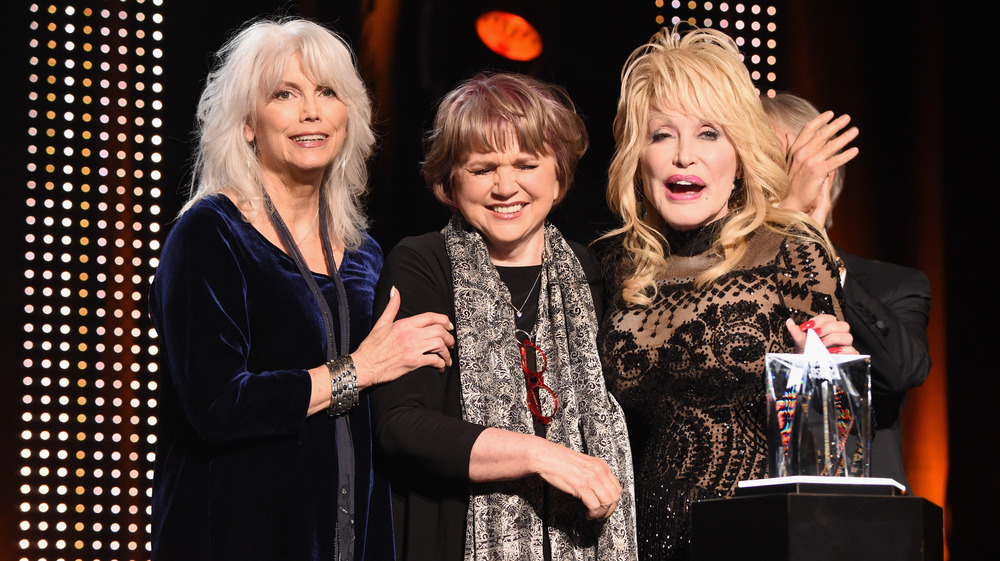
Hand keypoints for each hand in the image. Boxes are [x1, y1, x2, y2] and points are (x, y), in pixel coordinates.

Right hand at [352, 286, 454, 387]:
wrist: (364, 366)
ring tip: (447, 357)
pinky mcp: (413, 363)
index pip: (431, 317)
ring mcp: (412, 349)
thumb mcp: (381, 323)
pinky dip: (440, 363)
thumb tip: (395, 290)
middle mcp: (410, 334)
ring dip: (446, 352)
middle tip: (450, 343)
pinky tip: (440, 366)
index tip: (449, 326)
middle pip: (439, 331)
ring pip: (439, 345)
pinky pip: (433, 360)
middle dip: (449, 337)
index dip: (444, 320)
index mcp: (404, 323)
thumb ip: (391, 306)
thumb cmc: (371, 346)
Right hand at [530, 439, 621, 519]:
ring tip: (595, 517)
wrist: (547, 457)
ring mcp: (591, 479)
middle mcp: (599, 471)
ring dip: (602, 514)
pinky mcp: (581, 486)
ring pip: (607, 502)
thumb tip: (599, 488)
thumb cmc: (560, 460)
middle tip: (602, 515)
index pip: (617, 487)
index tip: (608, 507)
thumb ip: (594, 473)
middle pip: (614, 496)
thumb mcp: (584, 464)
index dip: (614, 501)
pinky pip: (595, 506)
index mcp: (601, 465)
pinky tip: (588, 515)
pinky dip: (593, 514)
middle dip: (610, 510)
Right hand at [780, 111, 859, 225]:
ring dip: (845, 137)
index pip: (807, 130)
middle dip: (835, 125)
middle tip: (847, 117)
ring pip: (830, 147)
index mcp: (795, 149)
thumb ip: (790, 146)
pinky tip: (855, 151)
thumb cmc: (791, 181)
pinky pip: (835, 162)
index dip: (819, 120)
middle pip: (821, 134)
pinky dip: (846, 156)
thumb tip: (788, 134)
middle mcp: (801, 153)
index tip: (831, 113)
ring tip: (855, 130)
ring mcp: (809, 162)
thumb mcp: (789, 161)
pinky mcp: (816, 172)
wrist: (790, 200)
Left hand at [785, 314, 857, 354]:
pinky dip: (842, 351)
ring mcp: (844, 346)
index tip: (807, 327)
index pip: (829, 318)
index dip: (818, 320)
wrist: (808, 368)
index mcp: (828, 329)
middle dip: (828, 328)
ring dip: (833, 339)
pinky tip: (830, 353)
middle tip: (815, 334)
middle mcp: (838, 335)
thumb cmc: (806, 354)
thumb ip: (796, 332)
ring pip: (848, 337)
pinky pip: (852, 351)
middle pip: (843, 325)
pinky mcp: (848, 356)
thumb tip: (789, 322)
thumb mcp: (800, 343)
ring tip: (821, 345)